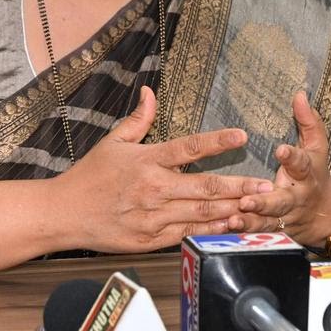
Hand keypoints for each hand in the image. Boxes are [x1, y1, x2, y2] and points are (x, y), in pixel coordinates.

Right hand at [56, 86, 272, 253]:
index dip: (217, 141)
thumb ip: (138, 119)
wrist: (64, 214)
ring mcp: (153, 216)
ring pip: (201, 213)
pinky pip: (187, 234)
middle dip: (238, 186)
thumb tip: (150, 92)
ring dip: (231, 209)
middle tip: (266, 184)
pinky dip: (210, 229)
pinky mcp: (150, 239)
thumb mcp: (112, 142)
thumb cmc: (89, 176)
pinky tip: (229, 225)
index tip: (241, 136)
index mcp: (146, 161)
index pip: (188, 148)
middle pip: (204, 187)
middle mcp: (153, 188)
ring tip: (256, 205)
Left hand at [229, 91, 330, 245]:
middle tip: (247, 200)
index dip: (292, 157)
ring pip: (267, 222)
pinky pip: (257, 235)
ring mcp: (284, 218)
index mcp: (307, 174)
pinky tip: (225, 229)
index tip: (280, 150)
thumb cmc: (314, 173)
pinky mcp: (273, 231)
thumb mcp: (317, 146)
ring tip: (233, 218)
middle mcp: (296, 198)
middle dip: (265, 202)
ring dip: (249, 222)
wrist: (325, 215)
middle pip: (281, 202)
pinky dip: (242, 233)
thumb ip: (309, 121)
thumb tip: (300, 94)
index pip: (301, 163)